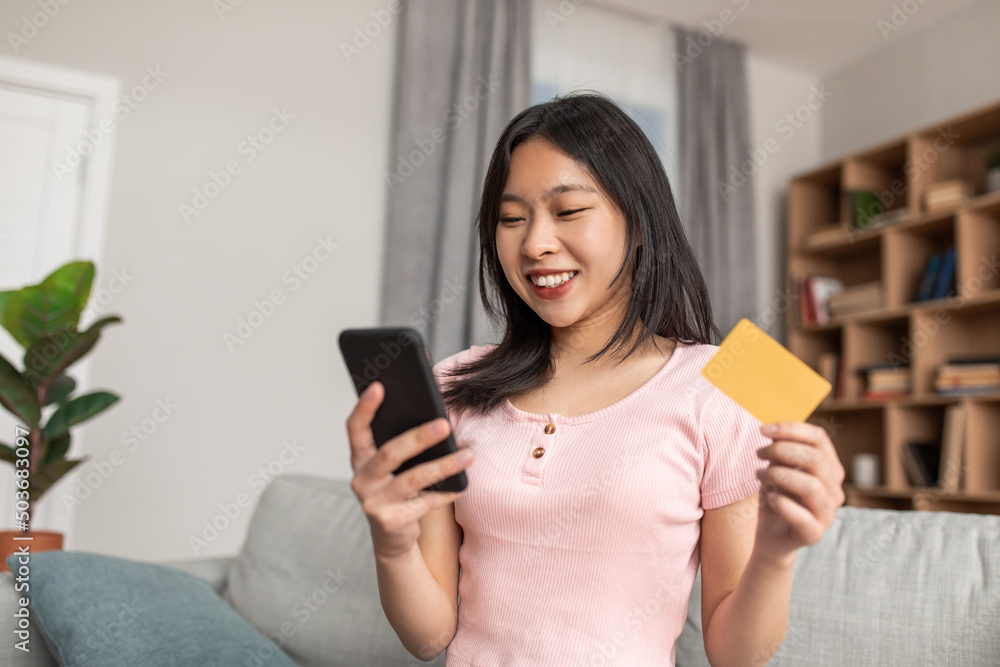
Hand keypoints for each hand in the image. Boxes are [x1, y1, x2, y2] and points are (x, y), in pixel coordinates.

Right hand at [346, 380, 473, 560]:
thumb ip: (402, 445)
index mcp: (360, 458)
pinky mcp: (390, 521)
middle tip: (444, 425)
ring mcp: (373, 502)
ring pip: (412, 479)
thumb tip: (434, 416)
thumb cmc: (398, 490)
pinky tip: (462, 485)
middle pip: (389, 453)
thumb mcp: (395, 467)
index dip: (364, 408)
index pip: (355, 429)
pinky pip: (424, 502)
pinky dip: (445, 492)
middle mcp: (361, 479)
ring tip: (467, 455)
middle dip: (418, 437)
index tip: (379, 386)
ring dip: (442, 465)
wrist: (392, 537)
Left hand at [753, 421, 845, 564]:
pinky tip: (768, 498)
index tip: (763, 429)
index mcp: (829, 468)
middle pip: (816, 459)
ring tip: (760, 475)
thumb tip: (772, 430)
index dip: (791, 429)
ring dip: (779, 475)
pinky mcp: (814, 533)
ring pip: (811, 486)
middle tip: (759, 453)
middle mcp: (834, 490)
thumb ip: (780, 451)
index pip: (819, 439)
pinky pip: (802, 516)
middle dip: (782, 451)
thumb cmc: (775, 496)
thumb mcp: (776, 468)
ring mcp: (827, 513)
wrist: (770, 535)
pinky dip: (781, 503)